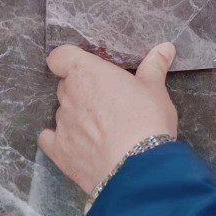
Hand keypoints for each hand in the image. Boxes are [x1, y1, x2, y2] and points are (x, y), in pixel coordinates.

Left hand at [38, 42, 178, 193]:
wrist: (138, 168)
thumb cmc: (146, 119)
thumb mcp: (155, 89)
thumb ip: (155, 65)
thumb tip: (165, 48)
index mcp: (86, 73)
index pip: (60, 57)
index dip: (67, 60)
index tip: (81, 66)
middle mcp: (69, 95)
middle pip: (65, 85)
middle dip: (81, 89)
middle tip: (105, 99)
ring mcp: (61, 124)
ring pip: (63, 112)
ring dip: (76, 115)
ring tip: (101, 128)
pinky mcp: (59, 152)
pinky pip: (49, 139)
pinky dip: (58, 138)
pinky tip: (75, 143)